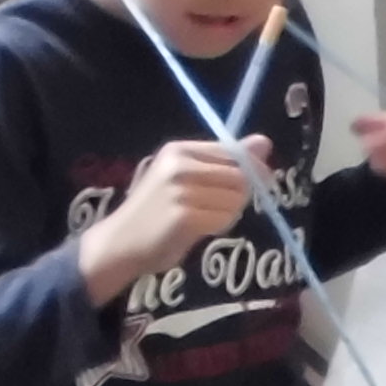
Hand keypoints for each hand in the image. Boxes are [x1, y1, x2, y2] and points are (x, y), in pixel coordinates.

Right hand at [75, 141, 255, 301]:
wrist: (120, 242)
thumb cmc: (155, 210)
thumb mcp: (184, 176)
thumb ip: (223, 161)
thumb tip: (265, 142)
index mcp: (180, 150)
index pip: (233, 151)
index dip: (252, 168)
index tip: (258, 182)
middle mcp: (180, 165)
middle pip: (240, 175)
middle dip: (240, 194)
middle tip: (218, 208)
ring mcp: (182, 191)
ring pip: (235, 199)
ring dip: (229, 213)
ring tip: (204, 218)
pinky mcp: (185, 218)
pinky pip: (224, 219)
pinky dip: (219, 227)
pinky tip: (198, 229)